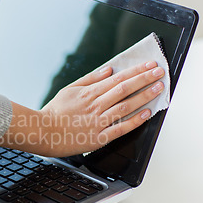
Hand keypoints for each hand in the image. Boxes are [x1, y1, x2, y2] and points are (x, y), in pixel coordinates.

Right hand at [0, 61, 164, 156]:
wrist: (42, 132)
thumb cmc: (54, 112)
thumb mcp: (69, 89)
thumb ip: (90, 79)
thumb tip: (108, 70)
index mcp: (89, 93)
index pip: (118, 79)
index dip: (136, 71)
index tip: (149, 65)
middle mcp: (96, 105)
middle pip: (125, 89)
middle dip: (145, 79)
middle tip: (159, 72)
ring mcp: (98, 121)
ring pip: (126, 106)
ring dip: (144, 96)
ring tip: (158, 88)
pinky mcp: (98, 137)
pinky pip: (120, 128)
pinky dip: (134, 121)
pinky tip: (146, 113)